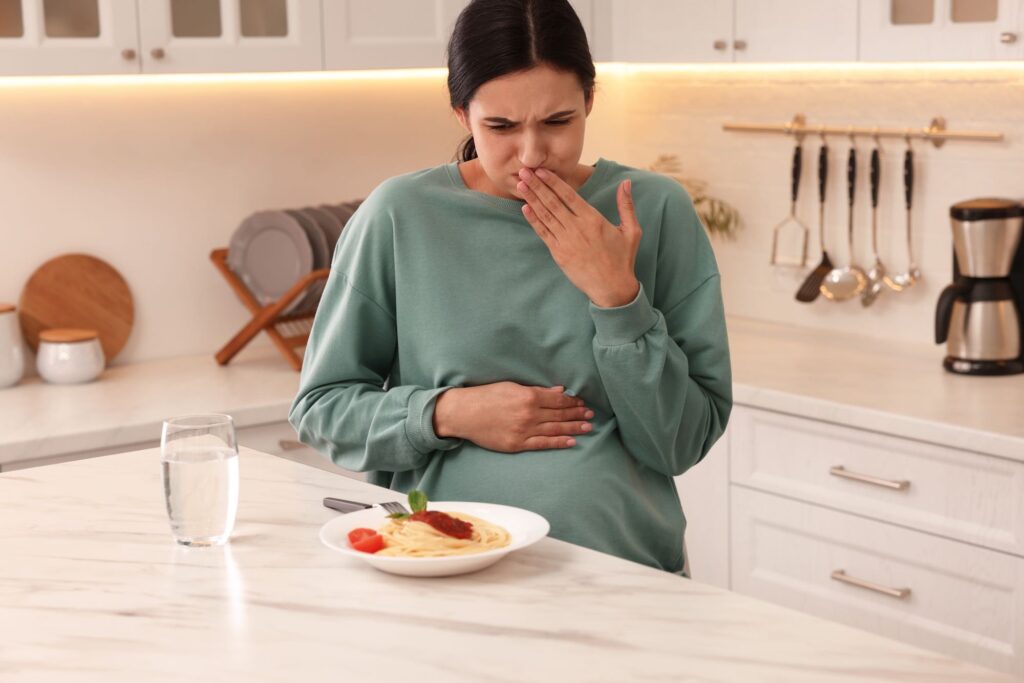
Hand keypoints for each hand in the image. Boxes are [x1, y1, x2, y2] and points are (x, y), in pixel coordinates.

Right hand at [433, 382, 594, 452]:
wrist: (464, 414)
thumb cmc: (486, 397)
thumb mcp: (511, 387)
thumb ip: (536, 390)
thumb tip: (559, 390)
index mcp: (528, 396)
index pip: (557, 399)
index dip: (572, 400)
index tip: (581, 401)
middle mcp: (529, 414)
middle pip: (559, 414)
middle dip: (577, 414)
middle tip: (590, 415)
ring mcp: (524, 430)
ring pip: (555, 429)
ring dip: (573, 428)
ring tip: (587, 427)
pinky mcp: (518, 444)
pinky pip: (543, 444)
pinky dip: (559, 442)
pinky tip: (572, 441)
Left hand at [518, 167, 641, 307]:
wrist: (612, 288)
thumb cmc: (622, 259)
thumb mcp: (631, 231)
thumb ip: (626, 205)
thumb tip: (626, 182)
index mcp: (593, 220)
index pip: (568, 196)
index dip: (553, 182)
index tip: (542, 170)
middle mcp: (576, 228)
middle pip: (552, 202)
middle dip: (537, 185)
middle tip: (524, 171)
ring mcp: (566, 242)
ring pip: (545, 216)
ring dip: (532, 199)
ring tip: (521, 185)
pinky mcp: (559, 254)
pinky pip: (543, 233)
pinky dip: (534, 220)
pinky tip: (525, 208)